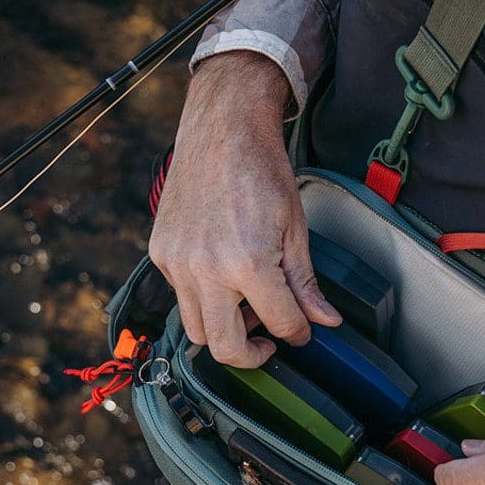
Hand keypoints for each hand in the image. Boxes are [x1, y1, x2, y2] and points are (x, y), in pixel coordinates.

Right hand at [149, 51, 340, 367]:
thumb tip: (324, 321)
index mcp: (248, 264)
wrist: (222, 130)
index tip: (302, 330)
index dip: (298, 333)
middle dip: (251, 354)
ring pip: (196, 329)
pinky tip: (223, 275)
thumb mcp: (295, 229)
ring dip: (223, 329)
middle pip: (225, 347)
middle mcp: (206, 270)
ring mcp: (177, 263)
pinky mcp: (160, 253)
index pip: (279, 324)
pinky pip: (181, 296)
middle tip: (269, 341)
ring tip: (247, 304)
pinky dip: (203, 298)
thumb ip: (304, 283)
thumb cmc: (262, 171)